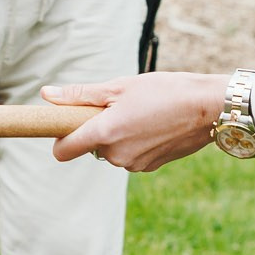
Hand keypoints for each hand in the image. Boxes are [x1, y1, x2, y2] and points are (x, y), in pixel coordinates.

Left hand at [44, 72, 226, 171]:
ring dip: (117, 135)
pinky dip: (134, 142)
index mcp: (104, 134)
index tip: (66, 124)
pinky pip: (130, 155)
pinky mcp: (150, 167)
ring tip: (140, 114)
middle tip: (119, 107)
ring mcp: (134, 164)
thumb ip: (80, 95)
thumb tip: (46, 95)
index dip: (60, 138)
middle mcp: (116, 155)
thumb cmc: (164, 90)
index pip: (63, 150)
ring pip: (111, 150)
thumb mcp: (119, 86)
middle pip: (90, 146)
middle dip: (96, 129)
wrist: (208, 108)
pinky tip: (153, 125)